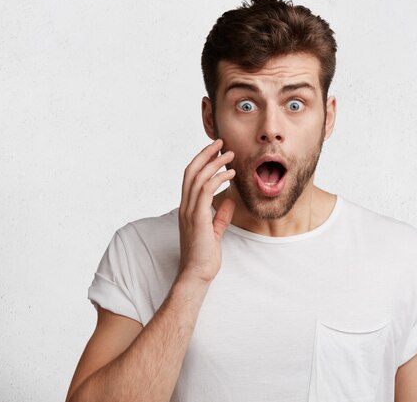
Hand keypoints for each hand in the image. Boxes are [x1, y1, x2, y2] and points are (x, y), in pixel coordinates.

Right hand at [178, 139, 235, 283]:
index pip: (190, 177)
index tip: (215, 151)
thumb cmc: (204, 257)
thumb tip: (229, 201)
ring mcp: (189, 212)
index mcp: (187, 209)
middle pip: (191, 171)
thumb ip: (220, 216)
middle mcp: (185, 207)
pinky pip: (205, 191)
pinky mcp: (197, 218)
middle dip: (205, 154)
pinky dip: (218, 178)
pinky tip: (230, 174)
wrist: (197, 274)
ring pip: (198, 177)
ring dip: (214, 163)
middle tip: (221, 142)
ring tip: (229, 154)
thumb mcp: (214, 232)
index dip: (201, 161)